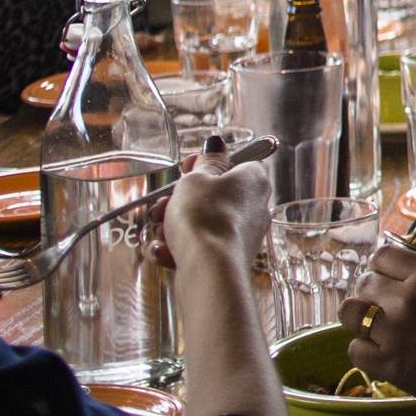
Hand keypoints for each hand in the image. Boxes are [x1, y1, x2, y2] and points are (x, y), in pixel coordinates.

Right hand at [156, 138, 275, 274]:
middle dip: (180, 201)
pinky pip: (201, 248)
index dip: (206, 164)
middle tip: (162, 205)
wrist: (209, 270)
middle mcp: (255, 206)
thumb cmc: (204, 217)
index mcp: (253, 180)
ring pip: (202, 223)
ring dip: (174, 226)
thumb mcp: (197, 179)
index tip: (184, 168)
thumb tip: (217, 145)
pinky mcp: (230, 259)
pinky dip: (180, 249)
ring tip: (160, 232)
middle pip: (213, 195)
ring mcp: (244, 235)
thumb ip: (206, 161)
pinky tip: (164, 252)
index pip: (234, 162)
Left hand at [342, 244, 415, 415]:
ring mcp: (393, 333)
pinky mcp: (387, 364)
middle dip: (371, 293)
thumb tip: (395, 277)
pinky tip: (382, 352)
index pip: (382, 255)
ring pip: (349, 312)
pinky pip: (354, 348)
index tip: (388, 278)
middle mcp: (406, 300)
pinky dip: (364, 350)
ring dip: (359, 318)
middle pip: (363, 283)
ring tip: (375, 327)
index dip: (383, 267)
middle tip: (384, 307)